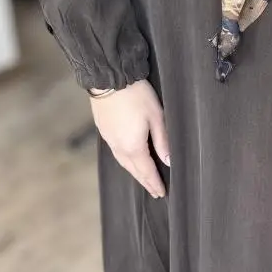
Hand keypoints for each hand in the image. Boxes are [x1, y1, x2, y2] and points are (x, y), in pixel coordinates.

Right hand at [89, 80, 169, 197]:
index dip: (154, 183)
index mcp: (133, 146)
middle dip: (145, 181)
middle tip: (154, 192)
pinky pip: (116, 152)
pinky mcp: (103, 130)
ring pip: (123, 162)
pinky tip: (129, 159)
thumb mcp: (156, 117)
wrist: (110, 77)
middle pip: (133, 170)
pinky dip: (125, 161)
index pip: (146, 171)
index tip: (161, 193)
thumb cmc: (136, 95)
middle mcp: (119, 147)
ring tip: (143, 179)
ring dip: (134, 172)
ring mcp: (109, 139)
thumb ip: (162, 141)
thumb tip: (168, 161)